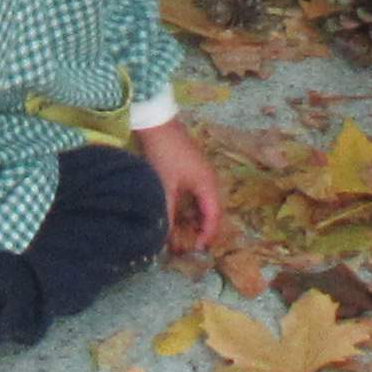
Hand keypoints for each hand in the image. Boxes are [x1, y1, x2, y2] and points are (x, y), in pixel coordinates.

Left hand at [142, 118, 229, 255]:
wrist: (158, 123)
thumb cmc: (164, 155)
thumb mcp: (165, 186)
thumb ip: (167, 212)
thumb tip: (165, 236)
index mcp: (207, 183)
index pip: (214, 215)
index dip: (208, 233)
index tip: (199, 248)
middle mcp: (210, 178)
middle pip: (213, 208)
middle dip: (206, 227)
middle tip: (194, 243)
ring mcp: (203, 171)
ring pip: (206, 200)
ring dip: (199, 216)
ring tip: (188, 231)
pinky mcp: (194, 166)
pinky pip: (199, 192)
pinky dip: (194, 205)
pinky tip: (182, 211)